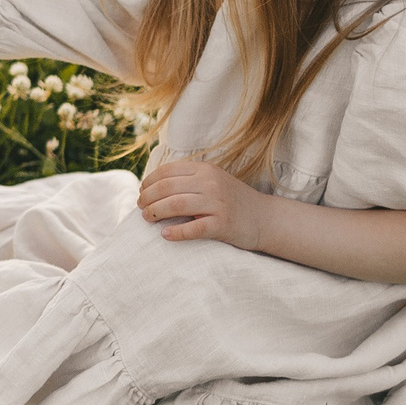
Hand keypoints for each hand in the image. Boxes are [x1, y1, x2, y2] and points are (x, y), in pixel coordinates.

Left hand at [135, 157, 271, 249]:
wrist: (264, 218)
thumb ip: (188, 180)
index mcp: (205, 169)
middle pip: (167, 188)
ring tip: (147, 218)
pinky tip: (165, 235)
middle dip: (148, 198)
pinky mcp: (223, 224)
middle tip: (141, 208)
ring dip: (155, 212)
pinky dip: (176, 232)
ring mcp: (217, 203)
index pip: (167, 171)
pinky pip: (193, 228)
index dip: (149, 182)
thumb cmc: (231, 200)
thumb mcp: (212, 181)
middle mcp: (210, 183)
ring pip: (176, 205)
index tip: (142, 192)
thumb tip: (151, 187)